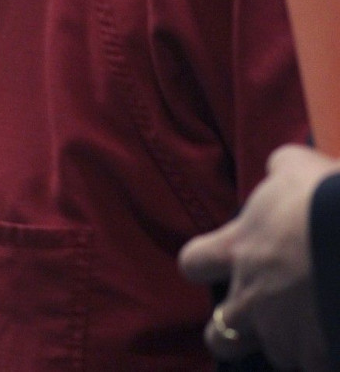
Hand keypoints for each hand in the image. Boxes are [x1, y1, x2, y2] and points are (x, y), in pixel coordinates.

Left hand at [178, 144, 339, 370]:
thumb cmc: (322, 196)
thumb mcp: (294, 165)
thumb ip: (276, 172)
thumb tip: (276, 170)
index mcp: (237, 249)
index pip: (192, 263)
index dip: (204, 264)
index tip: (222, 261)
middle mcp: (250, 298)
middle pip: (219, 336)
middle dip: (234, 333)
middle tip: (263, 317)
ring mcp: (282, 335)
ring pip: (275, 354)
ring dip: (290, 345)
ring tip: (314, 325)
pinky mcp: (317, 359)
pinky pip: (313, 367)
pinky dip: (322, 358)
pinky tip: (334, 341)